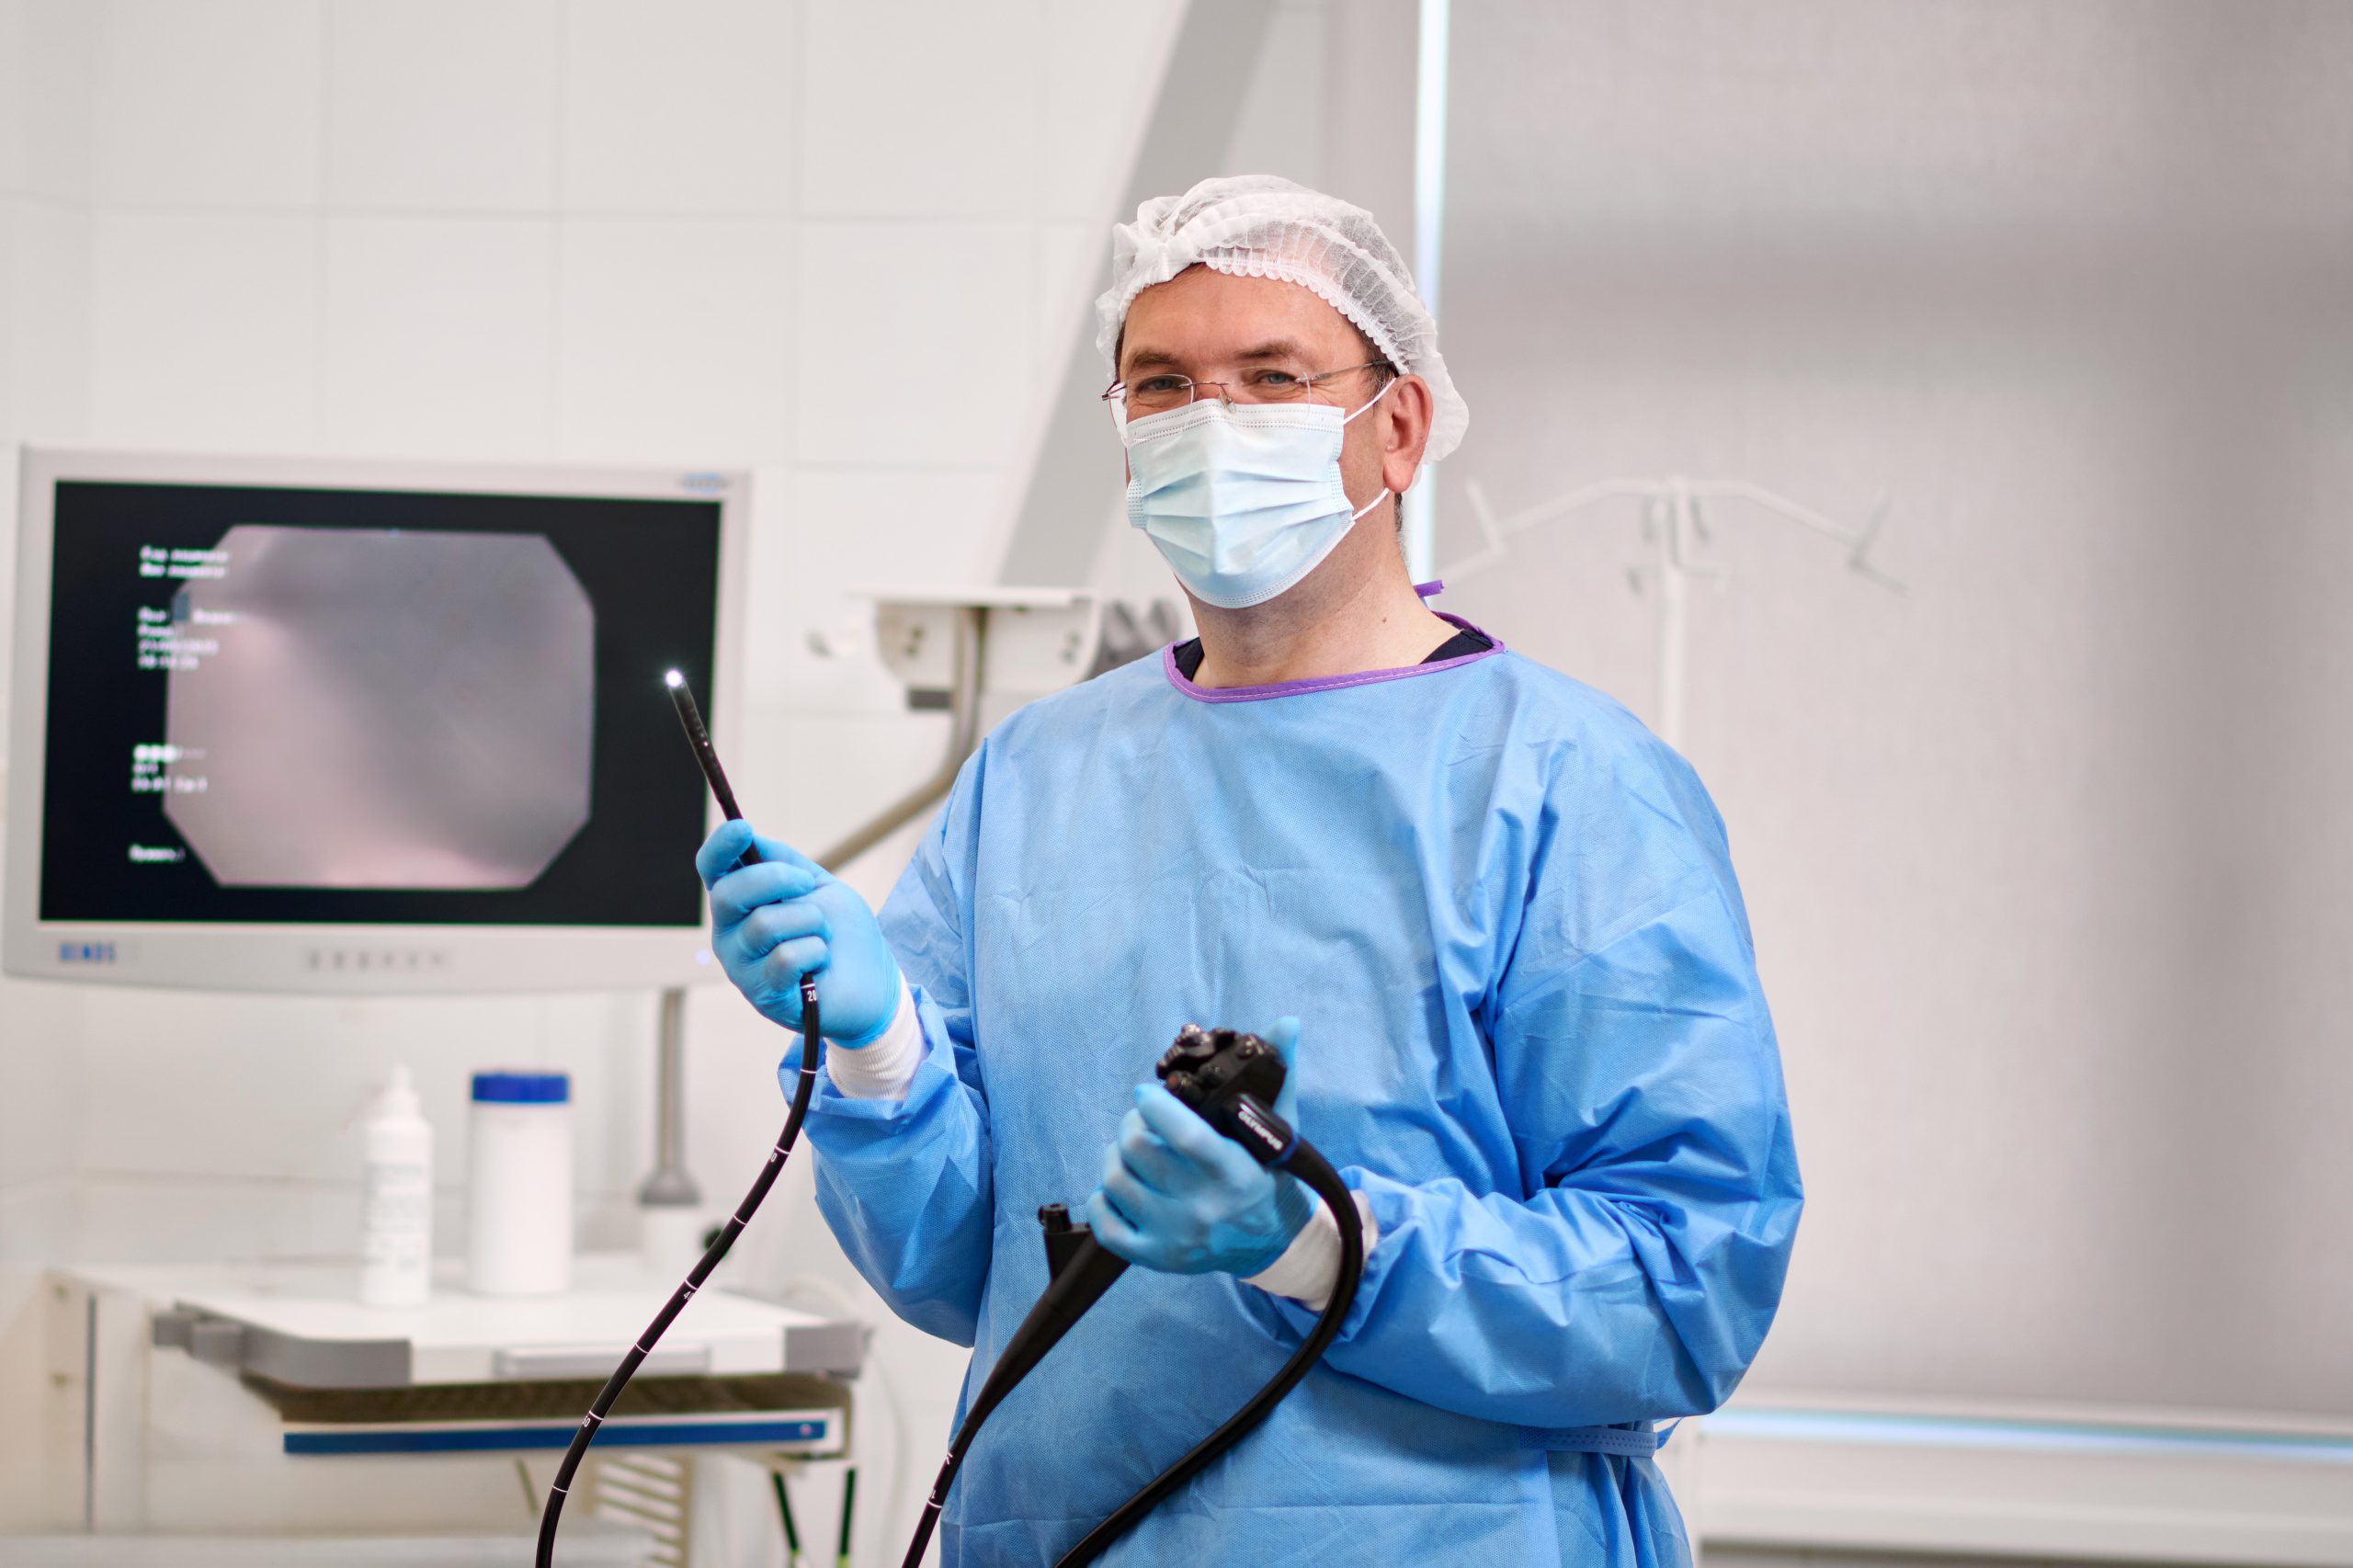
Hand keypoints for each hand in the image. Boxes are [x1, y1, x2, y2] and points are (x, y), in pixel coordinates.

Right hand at [696, 820, 901, 1046]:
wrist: (872, 983)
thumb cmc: (840, 933)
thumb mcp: (816, 886)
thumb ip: (783, 862)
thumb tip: (750, 837)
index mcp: (739, 903)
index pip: (712, 870)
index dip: (720, 847)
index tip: (742, 828)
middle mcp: (729, 934)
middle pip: (729, 894)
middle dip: (775, 879)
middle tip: (807, 885)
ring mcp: (741, 968)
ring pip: (764, 925)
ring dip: (809, 921)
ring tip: (822, 934)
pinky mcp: (763, 996)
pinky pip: (786, 958)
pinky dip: (816, 952)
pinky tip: (821, 962)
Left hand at [1086, 1018, 1311, 1275]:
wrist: (1274, 1243)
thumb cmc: (1269, 1174)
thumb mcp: (1281, 1126)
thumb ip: (1280, 1072)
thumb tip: (1287, 1021)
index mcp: (1233, 1172)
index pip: (1184, 1136)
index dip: (1155, 1106)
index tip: (1147, 1092)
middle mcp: (1202, 1208)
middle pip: (1137, 1151)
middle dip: (1133, 1124)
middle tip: (1143, 1119)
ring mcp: (1174, 1237)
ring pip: (1114, 1180)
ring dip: (1116, 1155)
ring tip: (1136, 1150)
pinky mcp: (1154, 1258)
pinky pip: (1104, 1223)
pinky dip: (1103, 1198)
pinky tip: (1123, 1185)